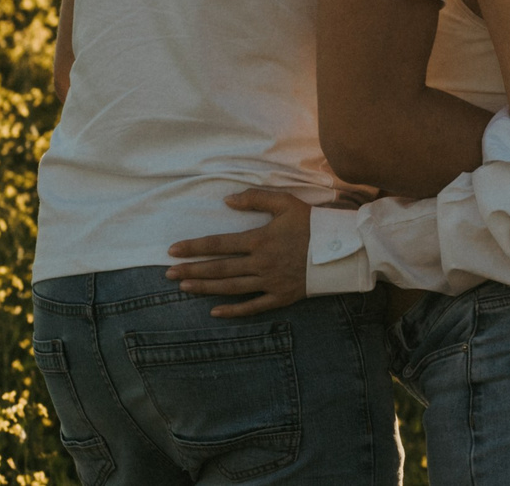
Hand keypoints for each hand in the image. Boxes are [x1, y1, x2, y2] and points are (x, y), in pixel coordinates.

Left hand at [167, 190, 310, 317]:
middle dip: (192, 270)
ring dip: (205, 287)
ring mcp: (270, 282)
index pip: (219, 244)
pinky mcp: (281, 297)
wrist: (341, 249)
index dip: (194, 247)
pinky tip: (214, 311)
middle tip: (168, 273)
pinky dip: (233, 310)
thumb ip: (255, 198)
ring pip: (231, 287)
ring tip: (184, 287)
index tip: (172, 250)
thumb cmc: (312, 223)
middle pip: (220, 268)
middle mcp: (261, 263)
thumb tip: (227, 200)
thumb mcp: (285, 202)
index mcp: (259, 240)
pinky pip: (253, 307)